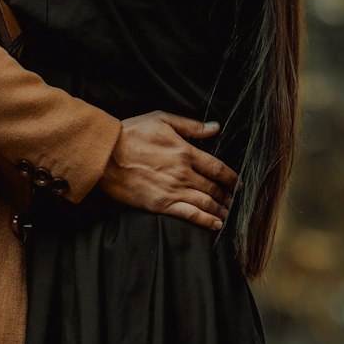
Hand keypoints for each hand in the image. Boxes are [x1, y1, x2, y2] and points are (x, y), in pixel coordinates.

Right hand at [97, 112, 236, 229]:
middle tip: (234, 201)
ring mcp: (173, 190)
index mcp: (185, 151)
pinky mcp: (161, 205)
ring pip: (206, 203)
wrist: (104, 155)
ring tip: (228, 214)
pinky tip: (216, 224)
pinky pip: (190, 215)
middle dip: (228, 196)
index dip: (232, 178)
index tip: (238, 183)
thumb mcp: (161, 119)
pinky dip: (206, 221)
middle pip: (214, 187)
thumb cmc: (131, 134)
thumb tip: (215, 127)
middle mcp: (183, 173)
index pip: (218, 168)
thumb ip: (191, 126)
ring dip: (221, 210)